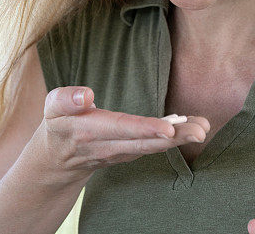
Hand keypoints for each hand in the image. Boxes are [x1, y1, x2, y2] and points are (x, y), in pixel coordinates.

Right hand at [38, 86, 209, 182]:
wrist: (56, 159)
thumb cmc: (58, 123)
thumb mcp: (52, 108)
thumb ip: (66, 99)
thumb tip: (86, 94)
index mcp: (90, 131)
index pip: (121, 129)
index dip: (145, 129)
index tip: (168, 128)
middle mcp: (109, 146)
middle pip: (144, 142)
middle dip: (174, 137)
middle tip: (200, 131)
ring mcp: (121, 153)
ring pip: (152, 147)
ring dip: (179, 139)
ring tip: (202, 128)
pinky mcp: (129, 153)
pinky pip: (153, 147)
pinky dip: (173, 139)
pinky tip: (191, 128)